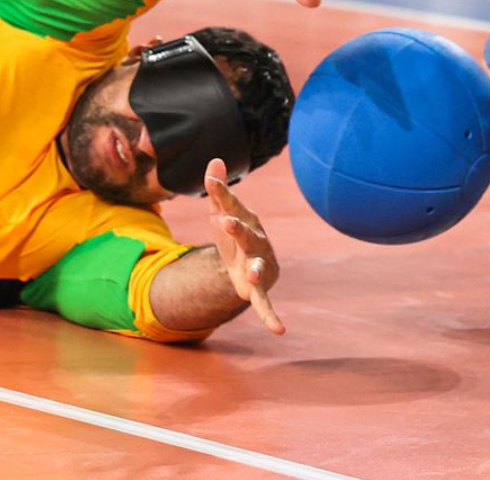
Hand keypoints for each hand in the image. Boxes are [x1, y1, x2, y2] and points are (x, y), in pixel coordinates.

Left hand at [204, 158, 284, 334]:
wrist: (252, 265)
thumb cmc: (238, 236)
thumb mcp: (224, 213)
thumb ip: (219, 190)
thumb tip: (214, 160)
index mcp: (246, 223)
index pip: (231, 206)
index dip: (221, 194)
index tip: (210, 181)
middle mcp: (256, 243)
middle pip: (247, 235)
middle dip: (237, 229)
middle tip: (224, 221)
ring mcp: (259, 267)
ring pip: (258, 269)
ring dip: (256, 271)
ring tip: (252, 275)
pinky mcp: (257, 290)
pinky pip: (265, 304)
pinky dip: (271, 317)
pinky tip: (280, 330)